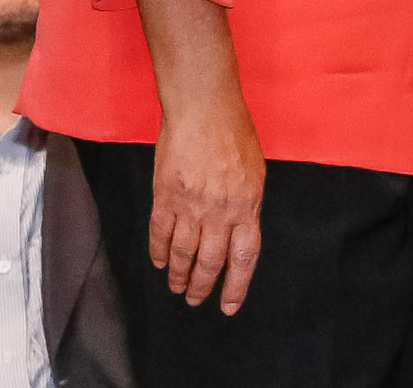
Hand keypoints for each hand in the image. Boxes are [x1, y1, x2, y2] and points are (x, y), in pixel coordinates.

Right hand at [148, 83, 264, 314]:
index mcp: (247, 206)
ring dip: (178, 274)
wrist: (203, 106)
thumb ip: (247, 204)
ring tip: (175, 287)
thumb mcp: (255, 171)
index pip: (243, 259)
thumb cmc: (233, 131)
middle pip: (210, 262)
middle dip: (201, 286)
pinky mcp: (165, 193)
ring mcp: (191, 204)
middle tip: (193, 299)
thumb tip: (239, 231)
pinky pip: (160, 230)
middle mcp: (220, 211)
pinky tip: (157, 261)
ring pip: (183, 252)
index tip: (227, 306)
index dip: (235, 287)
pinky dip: (157, 250)